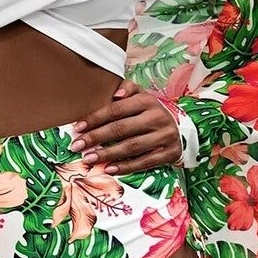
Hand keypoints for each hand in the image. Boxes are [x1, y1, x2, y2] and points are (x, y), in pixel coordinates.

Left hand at [69, 79, 183, 174]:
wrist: (180, 129)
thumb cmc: (150, 113)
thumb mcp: (141, 96)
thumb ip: (128, 89)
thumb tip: (116, 93)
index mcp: (147, 100)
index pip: (116, 109)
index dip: (95, 118)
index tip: (78, 127)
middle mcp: (157, 117)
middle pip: (121, 128)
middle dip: (96, 138)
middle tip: (77, 146)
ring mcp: (165, 135)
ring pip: (131, 146)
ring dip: (107, 154)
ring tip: (88, 159)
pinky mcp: (170, 153)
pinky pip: (145, 161)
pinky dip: (126, 167)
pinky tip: (109, 168)